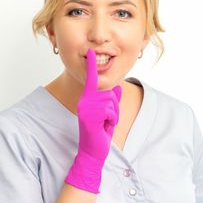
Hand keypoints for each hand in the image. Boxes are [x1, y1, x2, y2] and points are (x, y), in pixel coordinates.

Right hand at [64, 47, 121, 193]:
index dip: (92, 65)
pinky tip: (103, 128)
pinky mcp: (90, 116)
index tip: (90, 52)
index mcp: (87, 98)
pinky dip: (111, 121)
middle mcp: (85, 100)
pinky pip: (110, 112)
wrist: (92, 150)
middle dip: (114, 106)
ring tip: (104, 124)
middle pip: (110, 92)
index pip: (92, 79)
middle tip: (106, 120)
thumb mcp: (108, 114)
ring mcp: (86, 108)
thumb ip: (112, 101)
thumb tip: (117, 88)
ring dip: (113, 115)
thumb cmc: (100, 132)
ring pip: (111, 102)